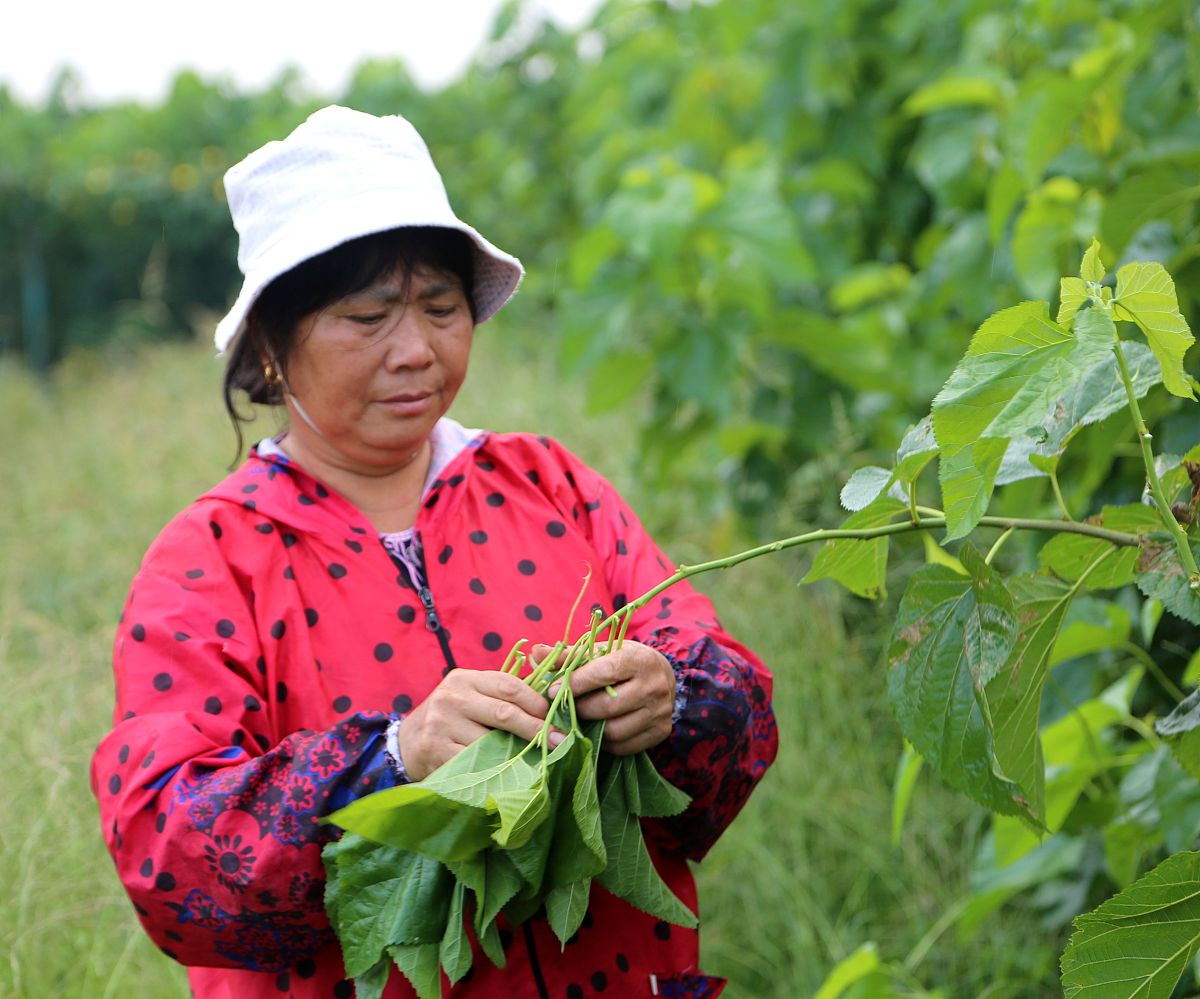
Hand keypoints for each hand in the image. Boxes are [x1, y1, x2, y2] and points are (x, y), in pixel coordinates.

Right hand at [397, 669, 555, 781]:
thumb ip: (499, 696)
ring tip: (536, 759)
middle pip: (505, 712)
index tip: (556, 717)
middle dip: (536, 728)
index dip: (536, 702)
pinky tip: (509, 773)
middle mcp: (452, 698)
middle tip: (560, 742)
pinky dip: (496, 769)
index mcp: (464, 679)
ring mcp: (442, 725)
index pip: (509, 685)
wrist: (405, 743)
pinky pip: (475, 762)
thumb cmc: (450, 718)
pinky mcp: (436, 752)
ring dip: (517, 753)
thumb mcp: (468, 696)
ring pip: (492, 741)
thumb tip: (548, 707)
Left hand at [535, 641, 675, 754]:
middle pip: (608, 705)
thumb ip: (570, 654)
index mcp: (639, 659)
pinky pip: (625, 746)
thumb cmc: (625, 661)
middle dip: (580, 709)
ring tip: (580, 720)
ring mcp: (659, 712)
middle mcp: (654, 685)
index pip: (603, 673)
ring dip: (591, 728)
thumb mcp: (602, 651)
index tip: (553, 690)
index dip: (575, 683)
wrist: (664, 677)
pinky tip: (596, 730)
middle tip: (566, 708)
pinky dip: (605, 742)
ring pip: (615, 730)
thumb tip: (535, 652)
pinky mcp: (660, 732)